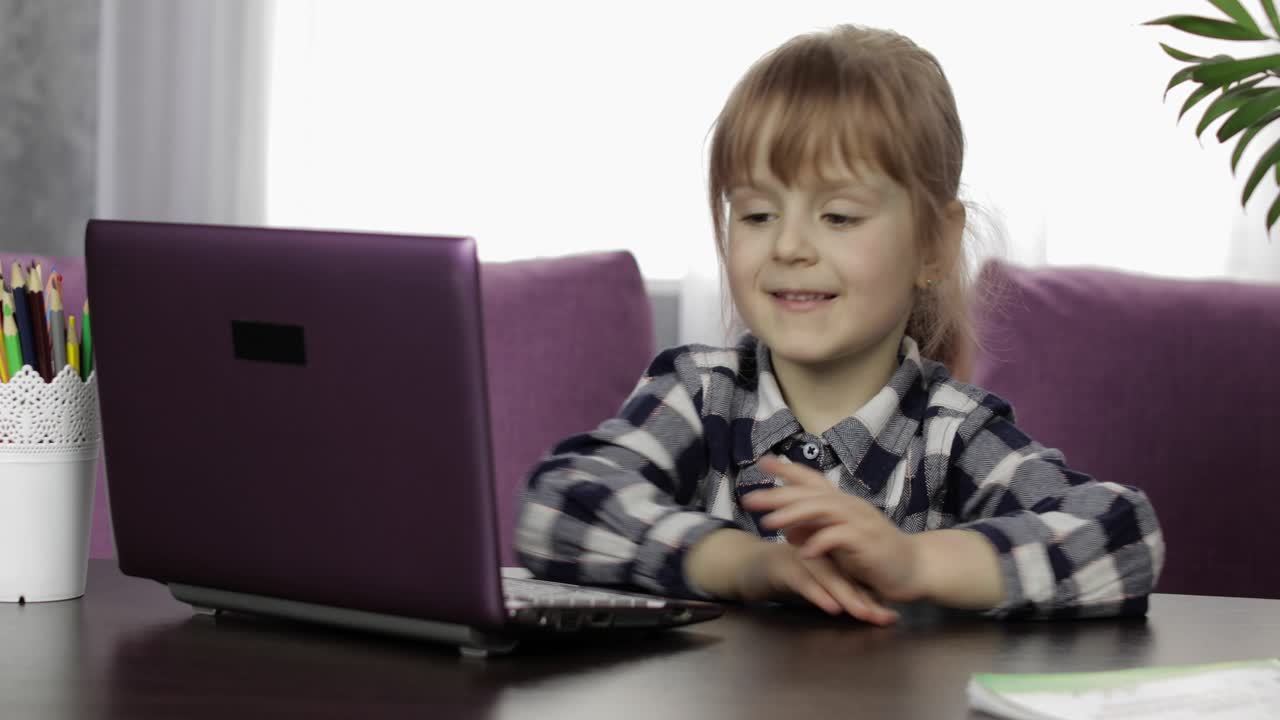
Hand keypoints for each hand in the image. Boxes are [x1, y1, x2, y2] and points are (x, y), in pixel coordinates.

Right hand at [736, 540, 898, 625]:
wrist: (744, 568)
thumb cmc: (781, 577)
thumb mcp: (812, 584)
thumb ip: (834, 593)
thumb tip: (866, 610)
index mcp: (827, 558)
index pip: (855, 577)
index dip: (873, 596)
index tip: (891, 616)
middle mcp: (816, 555)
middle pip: (846, 575)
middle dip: (867, 598)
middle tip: (885, 616)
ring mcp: (798, 558)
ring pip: (827, 576)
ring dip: (847, 595)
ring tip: (863, 613)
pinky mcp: (780, 567)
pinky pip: (802, 579)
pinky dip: (818, 593)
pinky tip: (831, 607)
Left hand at [742, 455, 926, 603]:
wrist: (914, 568)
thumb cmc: (875, 556)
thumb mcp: (840, 544)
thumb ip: (815, 533)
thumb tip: (787, 529)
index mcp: (843, 503)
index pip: (813, 479)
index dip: (788, 469)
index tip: (762, 462)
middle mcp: (850, 506)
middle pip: (810, 493)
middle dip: (778, 495)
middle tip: (750, 499)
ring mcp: (860, 521)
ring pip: (822, 509)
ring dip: (794, 515)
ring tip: (769, 524)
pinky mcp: (868, 542)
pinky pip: (840, 537)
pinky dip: (820, 542)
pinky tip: (803, 551)